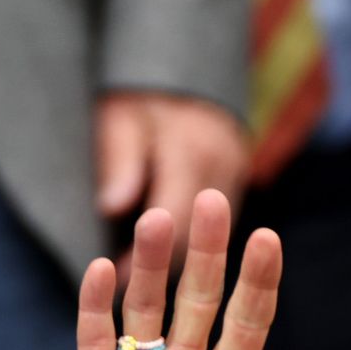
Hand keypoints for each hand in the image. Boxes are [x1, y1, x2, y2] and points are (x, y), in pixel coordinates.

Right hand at [66, 190, 323, 349]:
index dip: (258, 280)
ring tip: (159, 220)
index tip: (268, 236)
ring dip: (152, 265)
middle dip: (206, 252)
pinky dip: (98, 306)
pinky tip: (103, 269)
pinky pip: (96, 340)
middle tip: (211, 198)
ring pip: (147, 308)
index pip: (249, 320)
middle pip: (198, 298)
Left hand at [96, 91, 250, 282]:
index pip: (174, 218)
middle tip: (124, 288)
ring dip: (178, 257)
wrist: (188, 60)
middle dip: (161, 265)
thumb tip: (114, 207)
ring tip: (139, 279)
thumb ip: (120, 159)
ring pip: (210, 230)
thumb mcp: (121, 115)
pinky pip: (217, 221)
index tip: (115, 277)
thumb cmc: (143, 90)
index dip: (145, 254)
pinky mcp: (237, 180)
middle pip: (196, 233)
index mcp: (194, 152)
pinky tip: (166, 255)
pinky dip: (191, 238)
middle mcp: (224, 168)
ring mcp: (236, 175)